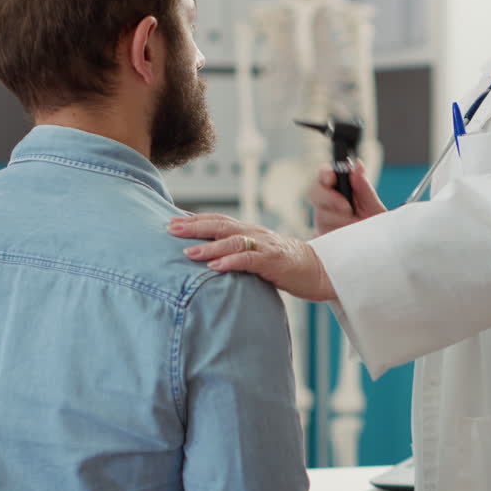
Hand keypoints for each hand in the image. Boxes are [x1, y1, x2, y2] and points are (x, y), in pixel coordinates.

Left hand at [168, 214, 336, 301]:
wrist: (320, 270)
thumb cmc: (286, 265)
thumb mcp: (258, 255)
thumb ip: (237, 252)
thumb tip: (209, 258)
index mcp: (250, 231)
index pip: (218, 220)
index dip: (195, 220)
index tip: (171, 222)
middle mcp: (255, 234)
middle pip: (221, 225)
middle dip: (194, 226)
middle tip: (170, 229)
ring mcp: (265, 247)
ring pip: (233, 241)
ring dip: (209, 246)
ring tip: (188, 252)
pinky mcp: (274, 262)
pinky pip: (250, 259)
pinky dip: (231, 262)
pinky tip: (216, 267)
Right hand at [310, 160, 386, 235]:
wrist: (376, 248)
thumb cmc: (373, 223)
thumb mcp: (372, 205)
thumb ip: (363, 186)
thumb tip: (357, 165)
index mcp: (337, 188)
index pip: (324, 175)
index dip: (325, 175)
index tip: (333, 179)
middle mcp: (325, 203)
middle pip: (314, 193)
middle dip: (330, 199)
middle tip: (347, 208)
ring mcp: (321, 220)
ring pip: (320, 215)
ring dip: (339, 220)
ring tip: (355, 225)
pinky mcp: (320, 237)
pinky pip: (322, 234)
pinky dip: (337, 233)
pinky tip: (348, 235)